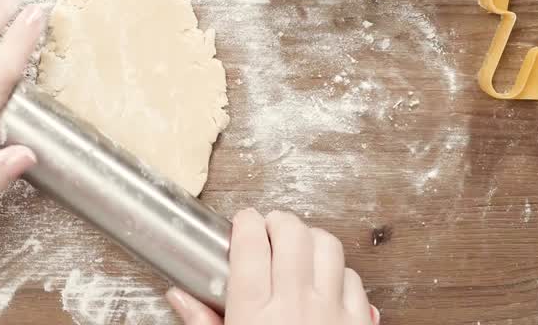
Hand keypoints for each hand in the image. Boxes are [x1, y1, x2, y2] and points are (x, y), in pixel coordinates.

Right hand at [167, 210, 378, 324]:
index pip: (251, 244)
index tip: (243, 222)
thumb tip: (178, 296)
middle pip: (292, 234)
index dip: (246, 223)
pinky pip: (354, 279)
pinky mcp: (358, 324)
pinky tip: (324, 283)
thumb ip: (202, 324)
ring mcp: (332, 312)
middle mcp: (296, 306)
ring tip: (298, 249)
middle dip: (278, 222)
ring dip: (311, 240)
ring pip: (328, 246)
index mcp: (255, 314)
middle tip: (269, 229)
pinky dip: (339, 273)